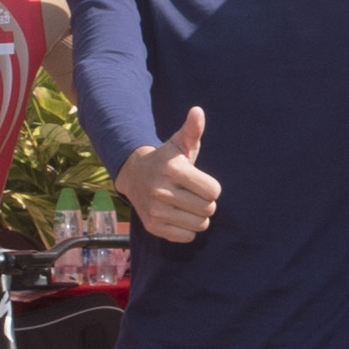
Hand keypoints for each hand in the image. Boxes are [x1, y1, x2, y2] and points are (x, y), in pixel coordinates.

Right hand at [120, 107, 218, 247]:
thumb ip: (192, 130)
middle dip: (206, 202)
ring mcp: (156, 211)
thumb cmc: (166, 159)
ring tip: (187, 205)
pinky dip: (187, 229)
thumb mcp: (179, 143)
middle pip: (208, 209)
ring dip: (198, 217)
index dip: (211, 187)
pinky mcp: (153, 227)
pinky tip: (179, 216)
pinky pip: (187, 237)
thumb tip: (198, 111)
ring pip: (200, 225)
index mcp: (173, 170)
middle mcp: (162, 191)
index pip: (214, 191)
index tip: (200, 182)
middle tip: (194, 194)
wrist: (134, 175)